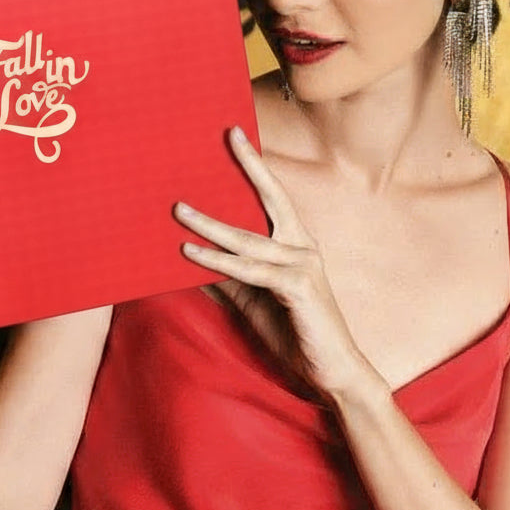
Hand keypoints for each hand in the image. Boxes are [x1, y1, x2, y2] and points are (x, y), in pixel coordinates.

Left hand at [174, 126, 361, 402]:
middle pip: (272, 197)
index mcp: (295, 243)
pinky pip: (250, 271)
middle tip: (226, 135)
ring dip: (208, 224)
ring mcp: (303, 265)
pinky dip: (218, 262)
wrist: (331, 374)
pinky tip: (190, 255)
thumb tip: (186, 256)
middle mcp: (302, 246)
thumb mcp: (251, 299)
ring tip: (178, 211)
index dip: (255, 166)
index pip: (274, 196)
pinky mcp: (298, 288)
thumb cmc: (294, 332)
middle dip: (248, 165)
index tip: (235, 136)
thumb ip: (225, 276)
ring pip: (247, 238)